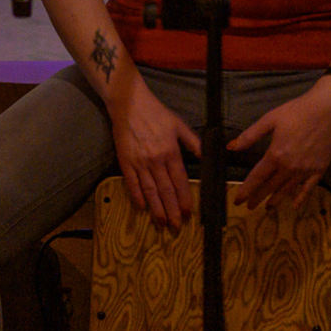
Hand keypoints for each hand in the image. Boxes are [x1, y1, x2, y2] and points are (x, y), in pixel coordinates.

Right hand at [110, 81, 202, 227]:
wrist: (128, 104)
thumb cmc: (156, 113)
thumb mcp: (179, 125)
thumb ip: (193, 142)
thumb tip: (205, 158)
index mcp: (171, 152)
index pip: (180, 181)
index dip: (185, 199)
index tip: (189, 214)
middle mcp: (155, 161)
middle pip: (165, 191)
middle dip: (172, 211)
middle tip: (176, 227)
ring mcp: (139, 163)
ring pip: (149, 191)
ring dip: (156, 209)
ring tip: (161, 223)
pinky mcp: (125, 162)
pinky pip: (132, 183)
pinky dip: (136, 196)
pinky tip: (141, 208)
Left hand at [229, 77, 330, 208]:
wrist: (328, 110)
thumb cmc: (296, 112)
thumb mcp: (269, 120)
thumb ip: (249, 136)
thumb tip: (230, 148)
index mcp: (276, 155)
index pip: (257, 177)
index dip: (246, 190)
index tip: (237, 200)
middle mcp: (290, 167)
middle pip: (270, 186)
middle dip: (258, 197)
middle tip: (249, 207)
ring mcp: (306, 170)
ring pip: (287, 190)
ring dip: (276, 199)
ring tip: (267, 208)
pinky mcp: (320, 170)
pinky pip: (309, 188)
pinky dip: (301, 198)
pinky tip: (294, 206)